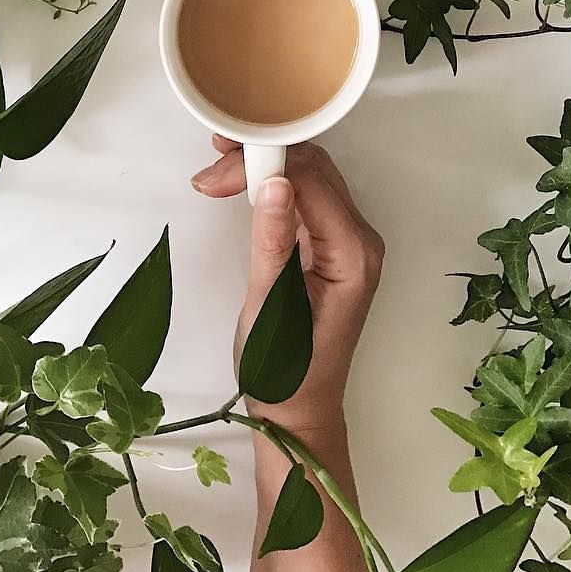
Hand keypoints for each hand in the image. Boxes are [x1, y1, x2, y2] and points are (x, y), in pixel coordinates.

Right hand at [191, 137, 384, 432]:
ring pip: (310, 179)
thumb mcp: (271, 307)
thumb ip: (273, 242)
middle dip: (261, 159)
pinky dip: (272, 186)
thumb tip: (275, 182)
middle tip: (210, 169)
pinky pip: (306, 199)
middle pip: (314, 171)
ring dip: (264, 167)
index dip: (262, 164)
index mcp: (354, 253)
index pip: (311, 181)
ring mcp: (348, 242)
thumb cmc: (283, 372)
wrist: (297, 412)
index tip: (215, 174)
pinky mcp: (331, 247)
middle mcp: (360, 240)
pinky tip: (240, 184)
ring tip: (216, 170)